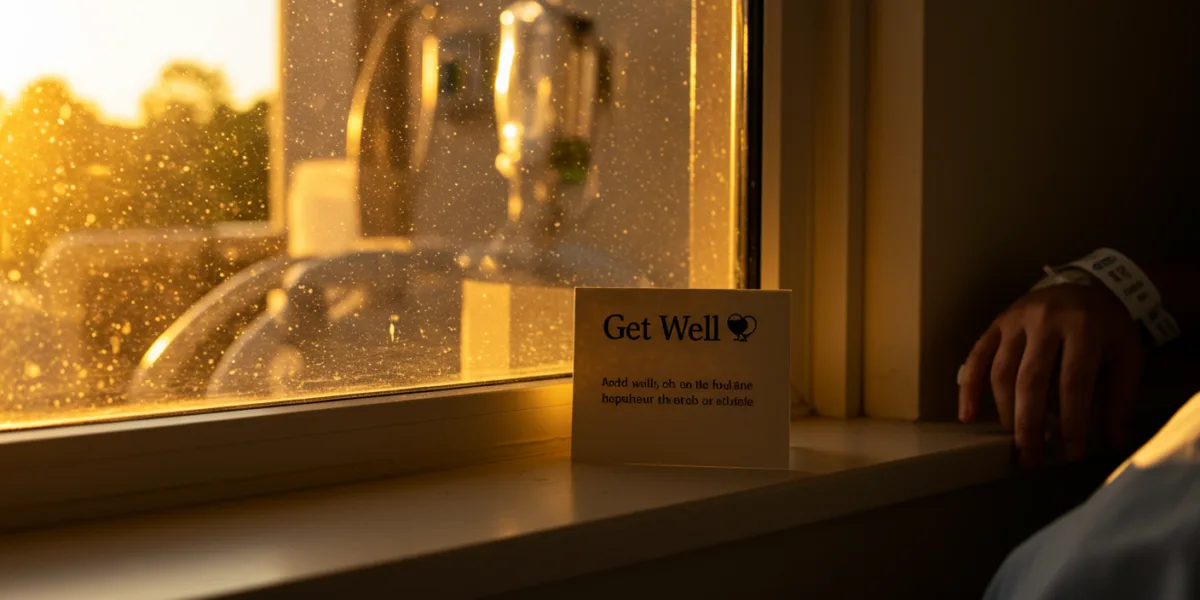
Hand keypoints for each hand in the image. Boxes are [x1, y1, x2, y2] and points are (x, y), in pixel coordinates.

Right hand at [959, 283, 1142, 465]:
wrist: (1089, 286)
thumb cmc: (1108, 328)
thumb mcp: (1126, 357)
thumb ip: (1118, 398)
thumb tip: (1112, 441)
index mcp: (1084, 327)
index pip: (1073, 382)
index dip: (1071, 421)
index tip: (1071, 452)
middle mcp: (1045, 320)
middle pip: (1031, 379)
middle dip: (1029, 423)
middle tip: (1031, 457)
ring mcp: (1016, 320)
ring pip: (1001, 371)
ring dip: (1004, 411)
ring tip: (1013, 441)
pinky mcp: (997, 323)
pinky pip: (977, 356)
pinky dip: (968, 387)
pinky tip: (968, 415)